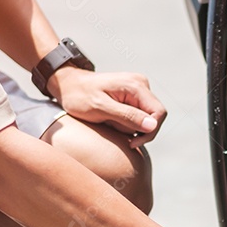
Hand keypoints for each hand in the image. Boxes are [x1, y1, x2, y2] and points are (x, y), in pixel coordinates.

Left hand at [46, 68, 166, 147]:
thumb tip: (152, 125)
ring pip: (146, 119)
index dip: (150, 131)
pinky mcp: (133, 96)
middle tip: (113, 128)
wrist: (68, 85)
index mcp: (136, 85)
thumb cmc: (79, 95)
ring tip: (109, 121)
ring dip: (129, 126)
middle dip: (136, 129)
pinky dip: (127, 123)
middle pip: (154, 117)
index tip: (132, 142)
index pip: (159, 113)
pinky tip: (112, 120)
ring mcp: (138, 90)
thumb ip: (127, 116)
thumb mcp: (100, 108)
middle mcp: (141, 85)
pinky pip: (139, 116)